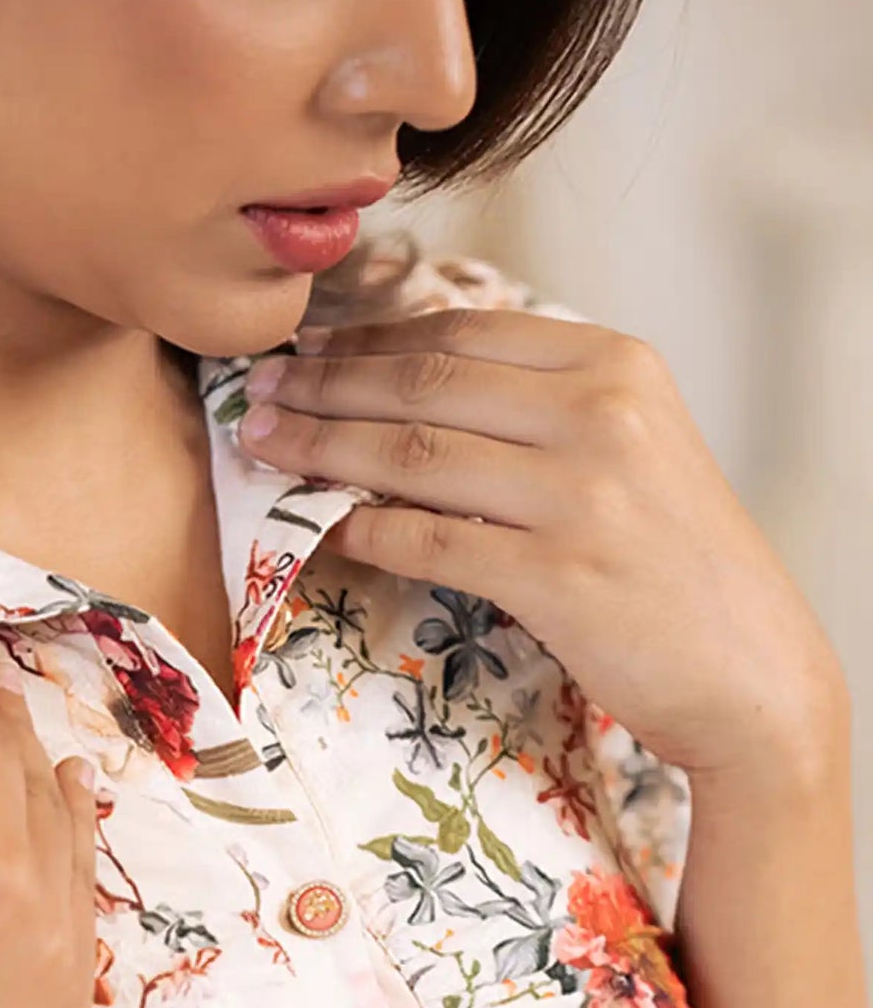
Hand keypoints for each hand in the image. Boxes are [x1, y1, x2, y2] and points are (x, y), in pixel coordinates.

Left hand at [238, 307, 849, 783]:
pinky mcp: (558, 575)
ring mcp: (581, 493)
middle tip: (254, 398)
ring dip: (322, 450)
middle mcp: (602, 413)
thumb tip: (412, 392)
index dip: (366, 341)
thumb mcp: (630, 453)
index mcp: (617, 364)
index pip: (461, 334)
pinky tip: (320, 527)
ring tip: (262, 451)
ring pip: (414, 454)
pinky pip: (429, 539)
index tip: (303, 355)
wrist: (752, 672)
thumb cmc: (676, 569)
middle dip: (324, 388)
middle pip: (424, 383)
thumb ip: (540, 412)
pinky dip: (362, 530)